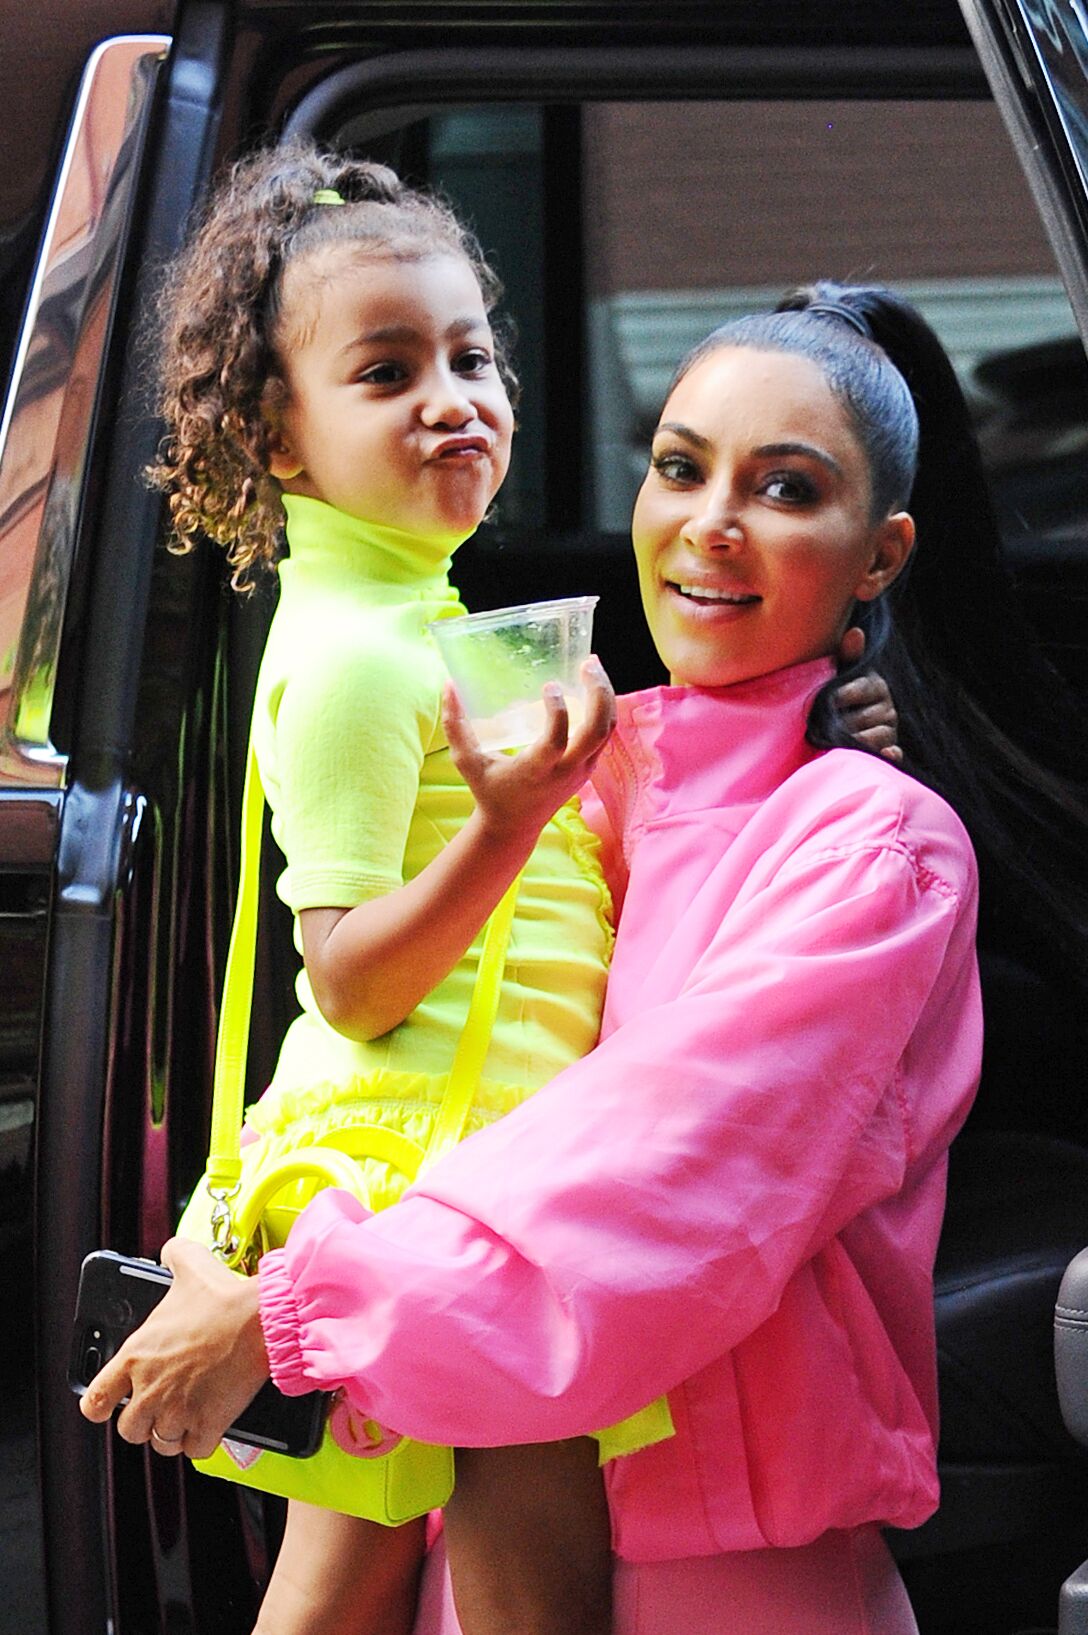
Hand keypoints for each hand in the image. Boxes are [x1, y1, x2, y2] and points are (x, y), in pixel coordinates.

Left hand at [78, 1238, 269, 1459]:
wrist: (261, 1320)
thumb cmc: (224, 1296)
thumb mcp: (190, 1266)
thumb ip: (172, 1256)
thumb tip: (170, 1251)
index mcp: (136, 1357)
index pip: (95, 1401)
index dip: (100, 1405)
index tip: (108, 1405)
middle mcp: (151, 1390)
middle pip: (130, 1430)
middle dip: (144, 1421)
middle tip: (161, 1406)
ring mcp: (178, 1411)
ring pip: (162, 1444)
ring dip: (172, 1433)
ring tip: (185, 1417)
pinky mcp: (208, 1424)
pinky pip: (195, 1450)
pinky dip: (201, 1441)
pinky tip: (209, 1424)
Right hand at [442, 655, 616, 842]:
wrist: (514, 827)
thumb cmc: (489, 791)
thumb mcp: (467, 762)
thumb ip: (455, 725)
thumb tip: (448, 685)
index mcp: (537, 771)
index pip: (557, 741)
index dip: (558, 712)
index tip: (550, 685)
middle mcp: (566, 771)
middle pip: (597, 731)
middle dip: (598, 694)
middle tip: (588, 664)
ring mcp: (582, 770)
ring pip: (607, 730)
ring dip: (605, 696)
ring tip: (593, 666)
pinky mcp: (589, 767)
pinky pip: (605, 735)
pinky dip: (604, 708)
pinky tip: (592, 686)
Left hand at [834, 626, 901, 763]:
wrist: (837, 729)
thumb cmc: (839, 698)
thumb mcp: (843, 676)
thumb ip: (849, 657)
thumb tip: (855, 632)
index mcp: (875, 686)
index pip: (863, 688)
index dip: (845, 694)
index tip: (829, 699)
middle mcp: (887, 708)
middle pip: (866, 716)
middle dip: (845, 722)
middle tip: (825, 727)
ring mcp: (889, 730)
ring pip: (877, 735)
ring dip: (858, 740)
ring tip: (836, 743)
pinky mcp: (889, 750)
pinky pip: (894, 753)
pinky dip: (889, 755)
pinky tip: (884, 754)